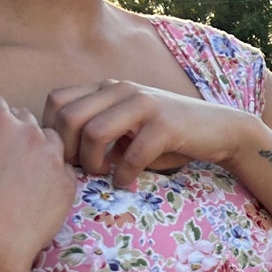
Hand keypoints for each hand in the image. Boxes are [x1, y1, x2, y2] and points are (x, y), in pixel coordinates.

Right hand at [0, 93, 77, 271]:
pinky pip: (62, 167)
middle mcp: (29, 132)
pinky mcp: (68, 183)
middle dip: (8, 122)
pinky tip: (39, 182)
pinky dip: (51, 169)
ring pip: (47, 138)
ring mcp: (53, 158)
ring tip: (22, 158)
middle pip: (22, 116)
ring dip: (35, 141)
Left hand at [43, 81, 255, 189]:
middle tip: (82, 171)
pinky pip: (131, 153)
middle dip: (67, 152)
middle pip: (69, 117)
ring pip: (94, 133)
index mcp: (107, 88)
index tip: (65, 158)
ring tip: (103, 176)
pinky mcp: (165, 125)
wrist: (219, 129)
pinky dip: (124, 175)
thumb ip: (98, 133)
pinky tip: (126, 183)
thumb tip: (65, 157)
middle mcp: (121, 90)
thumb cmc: (168, 136)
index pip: (57, 101)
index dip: (52, 132)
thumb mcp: (127, 128)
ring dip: (93, 163)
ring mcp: (143, 104)